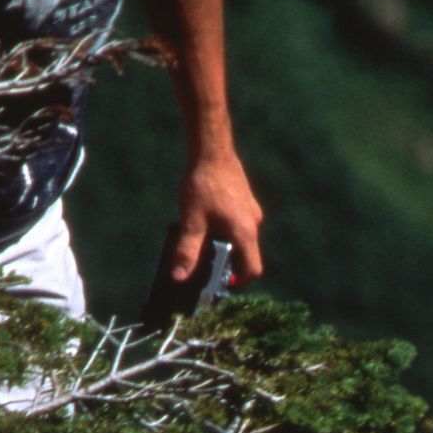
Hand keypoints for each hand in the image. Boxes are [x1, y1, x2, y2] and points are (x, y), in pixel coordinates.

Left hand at [172, 144, 263, 285]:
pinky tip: (206, 218)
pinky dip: (225, 229)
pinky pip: (239, 223)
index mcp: (245, 232)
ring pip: (241, 238)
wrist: (213, 150)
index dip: (239, 281)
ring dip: (224, 244)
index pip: (253, 269)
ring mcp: (252, 211)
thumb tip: (179, 278)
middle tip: (205, 262)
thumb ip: (187, 251)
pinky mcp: (246, 201)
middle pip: (246, 255)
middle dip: (227, 262)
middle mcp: (254, 223)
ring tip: (202, 237)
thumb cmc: (203, 184)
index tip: (222, 283)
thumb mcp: (191, 221)